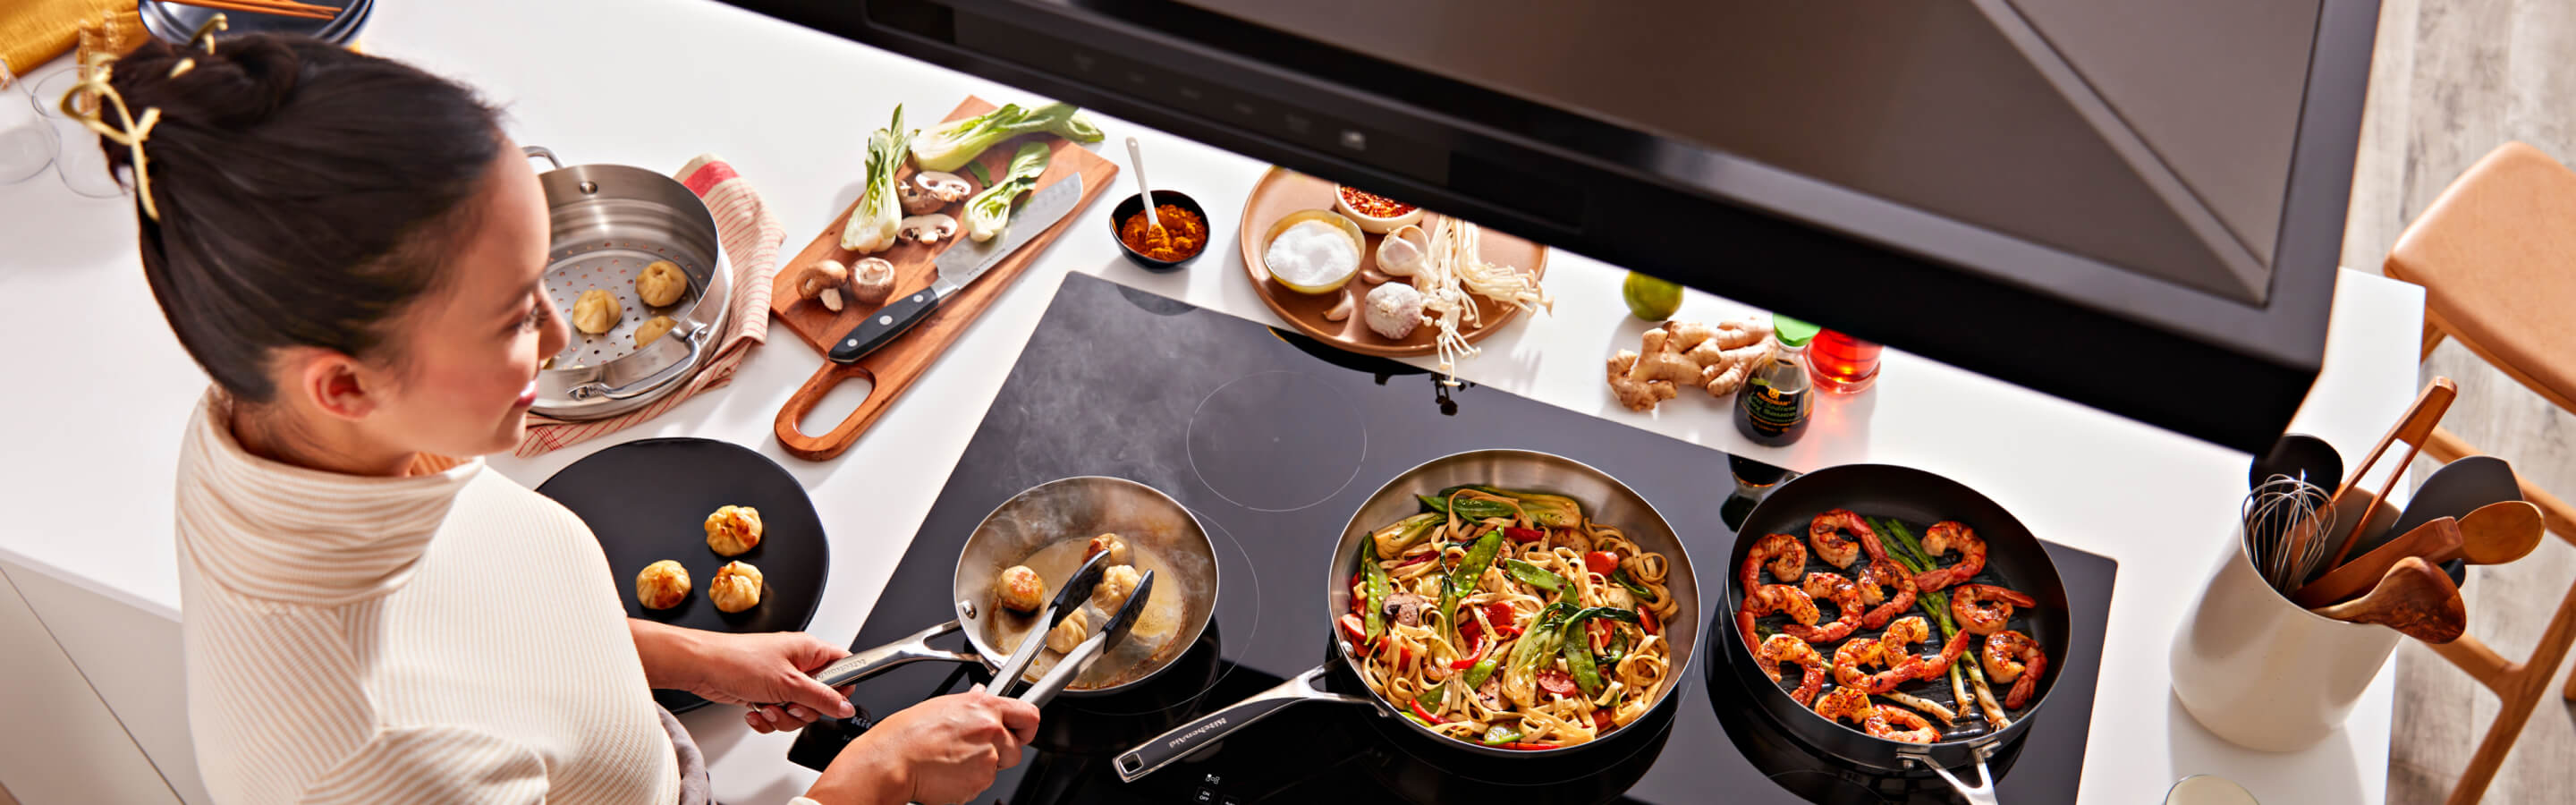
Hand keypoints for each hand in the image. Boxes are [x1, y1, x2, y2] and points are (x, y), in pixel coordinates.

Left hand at [665, 630, 857, 731]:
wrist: (702, 667)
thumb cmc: (738, 660)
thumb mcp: (788, 683)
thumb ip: (821, 697)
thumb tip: (846, 706)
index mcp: (809, 650)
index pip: (843, 667)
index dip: (841, 688)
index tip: (829, 702)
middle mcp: (798, 664)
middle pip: (821, 698)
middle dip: (803, 710)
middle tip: (789, 704)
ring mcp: (781, 680)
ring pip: (799, 711)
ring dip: (782, 717)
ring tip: (766, 706)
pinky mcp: (766, 693)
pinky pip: (779, 714)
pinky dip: (767, 718)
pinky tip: (755, 711)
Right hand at [805, 685, 1039, 804]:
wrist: (893, 760)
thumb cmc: (908, 733)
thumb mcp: (942, 705)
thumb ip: (971, 702)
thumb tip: (982, 694)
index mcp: (984, 706)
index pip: (1029, 715)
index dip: (1027, 726)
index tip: (1023, 730)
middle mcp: (991, 729)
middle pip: (1017, 747)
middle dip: (1001, 751)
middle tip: (974, 750)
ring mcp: (987, 757)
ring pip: (999, 767)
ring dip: (982, 767)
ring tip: (953, 759)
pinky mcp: (979, 781)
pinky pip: (983, 783)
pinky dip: (969, 781)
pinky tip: (948, 772)